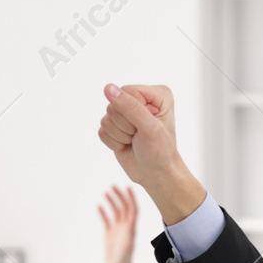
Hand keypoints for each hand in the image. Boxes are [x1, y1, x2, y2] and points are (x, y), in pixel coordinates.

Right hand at [98, 84, 205, 222]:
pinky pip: (102, 130)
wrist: (155, 174)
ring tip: (135, 141)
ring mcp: (126, 113)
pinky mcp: (114, 126)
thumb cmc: (160, 151)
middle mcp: (141, 100)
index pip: (127, 91)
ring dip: (120, 135)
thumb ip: (130, 106)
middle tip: (140, 136)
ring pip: (106, 118)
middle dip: (125, 125)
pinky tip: (127, 145)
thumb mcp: (149, 128)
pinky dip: (113, 142)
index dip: (131, 112)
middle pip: (114, 105)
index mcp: (157, 94)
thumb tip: (108, 88)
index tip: (146, 126)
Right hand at [98, 185, 142, 262]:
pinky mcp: (109, 235)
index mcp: (132, 227)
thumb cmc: (124, 260)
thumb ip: (129, 234)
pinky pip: (107, 221)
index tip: (128, 186)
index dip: (131, 197)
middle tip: (113, 186)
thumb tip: (130, 225)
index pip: (133, 208)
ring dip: (112, 202)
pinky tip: (99, 205)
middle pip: (124, 207)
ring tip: (106, 192)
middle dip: (120, 196)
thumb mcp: (127, 246)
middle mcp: (126, 227)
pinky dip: (103, 213)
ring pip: (115, 212)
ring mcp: (117, 230)